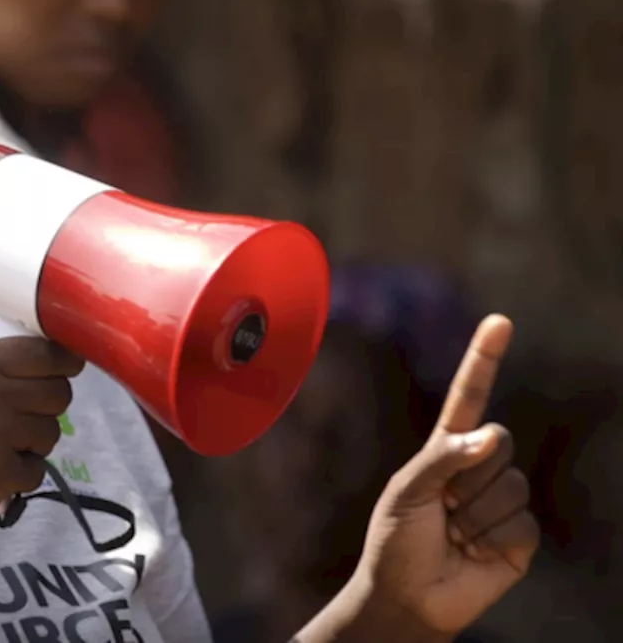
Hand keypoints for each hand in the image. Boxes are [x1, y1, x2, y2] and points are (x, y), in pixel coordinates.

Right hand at [0, 337, 84, 542]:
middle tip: (28, 415)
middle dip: (49, 405)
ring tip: (1, 448)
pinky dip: (20, 476)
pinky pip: (36, 471)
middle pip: (58, 392)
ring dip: (34, 442)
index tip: (65, 368)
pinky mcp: (2, 474)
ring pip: (51, 432)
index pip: (43, 352)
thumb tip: (27, 368)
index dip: (63, 362)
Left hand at [354, 314, 538, 636]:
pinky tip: (474, 552)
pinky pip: (521, 522)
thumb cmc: (396, 539)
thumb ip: (442, 457)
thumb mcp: (405, 490)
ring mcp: (502, 501)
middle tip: (442, 508)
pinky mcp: (520, 536)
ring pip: (510, 484)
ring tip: (454, 534)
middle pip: (497, 443)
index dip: (484, 360)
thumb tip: (490, 437)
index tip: (500, 322)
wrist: (407, 596)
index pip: (470, 397)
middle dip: (466, 477)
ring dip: (475, 514)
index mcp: (447, 448)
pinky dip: (492, 539)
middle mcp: (479, 468)